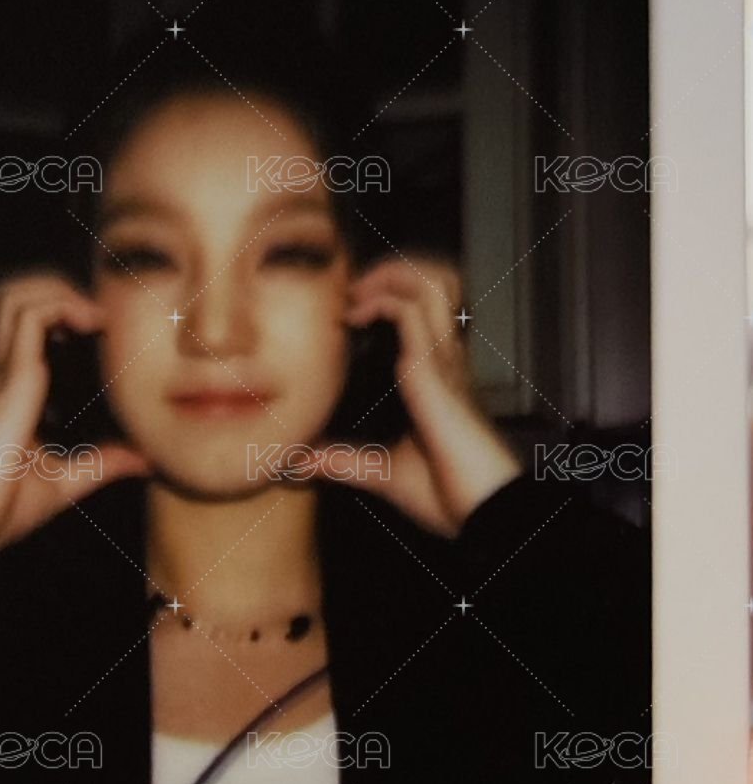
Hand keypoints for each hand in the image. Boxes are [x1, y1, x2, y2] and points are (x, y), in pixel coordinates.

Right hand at [0, 273, 149, 557]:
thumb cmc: (2, 506)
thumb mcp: (65, 481)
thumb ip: (101, 464)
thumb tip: (142, 459)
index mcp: (12, 390)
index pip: (25, 324)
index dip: (58, 309)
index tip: (100, 324)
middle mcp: (4, 373)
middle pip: (15, 296)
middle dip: (57, 288)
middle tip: (97, 312)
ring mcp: (3, 372)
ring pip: (17, 295)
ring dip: (57, 289)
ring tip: (92, 312)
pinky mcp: (10, 379)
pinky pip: (30, 318)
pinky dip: (60, 306)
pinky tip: (89, 322)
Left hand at [310, 254, 520, 535]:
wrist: (483, 512)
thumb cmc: (450, 494)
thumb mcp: (382, 472)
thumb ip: (343, 462)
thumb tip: (301, 465)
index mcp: (439, 376)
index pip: (426, 309)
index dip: (392, 293)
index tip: (347, 310)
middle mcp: (446, 358)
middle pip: (434, 279)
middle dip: (389, 271)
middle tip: (350, 291)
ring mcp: (444, 359)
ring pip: (427, 280)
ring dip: (386, 275)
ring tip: (354, 295)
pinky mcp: (435, 368)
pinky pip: (411, 309)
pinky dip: (380, 299)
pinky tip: (354, 318)